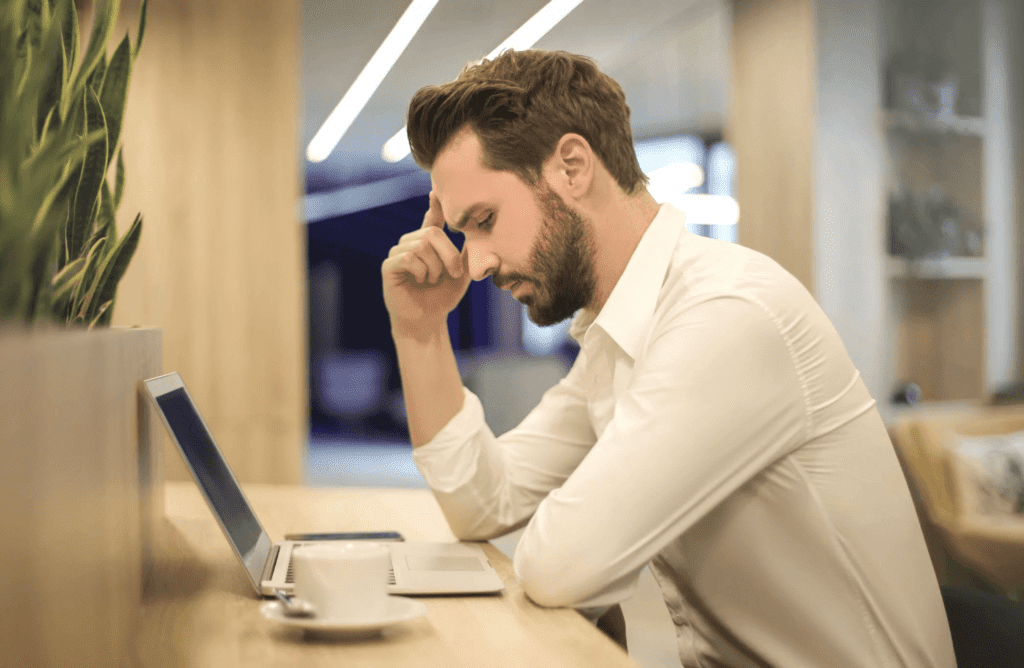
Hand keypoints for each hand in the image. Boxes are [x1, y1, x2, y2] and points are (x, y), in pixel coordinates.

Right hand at [382, 192, 469, 337]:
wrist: (428, 321)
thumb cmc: (443, 296)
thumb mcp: (462, 273)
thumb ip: (467, 252)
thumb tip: (478, 231)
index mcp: (428, 243)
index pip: (432, 219)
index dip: (435, 205)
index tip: (436, 191)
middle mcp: (411, 243)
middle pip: (431, 233)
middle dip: (449, 254)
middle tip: (455, 273)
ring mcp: (398, 253)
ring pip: (420, 245)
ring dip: (435, 267)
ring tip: (433, 280)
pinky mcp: (389, 266)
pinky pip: (407, 258)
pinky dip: (421, 270)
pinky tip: (421, 280)